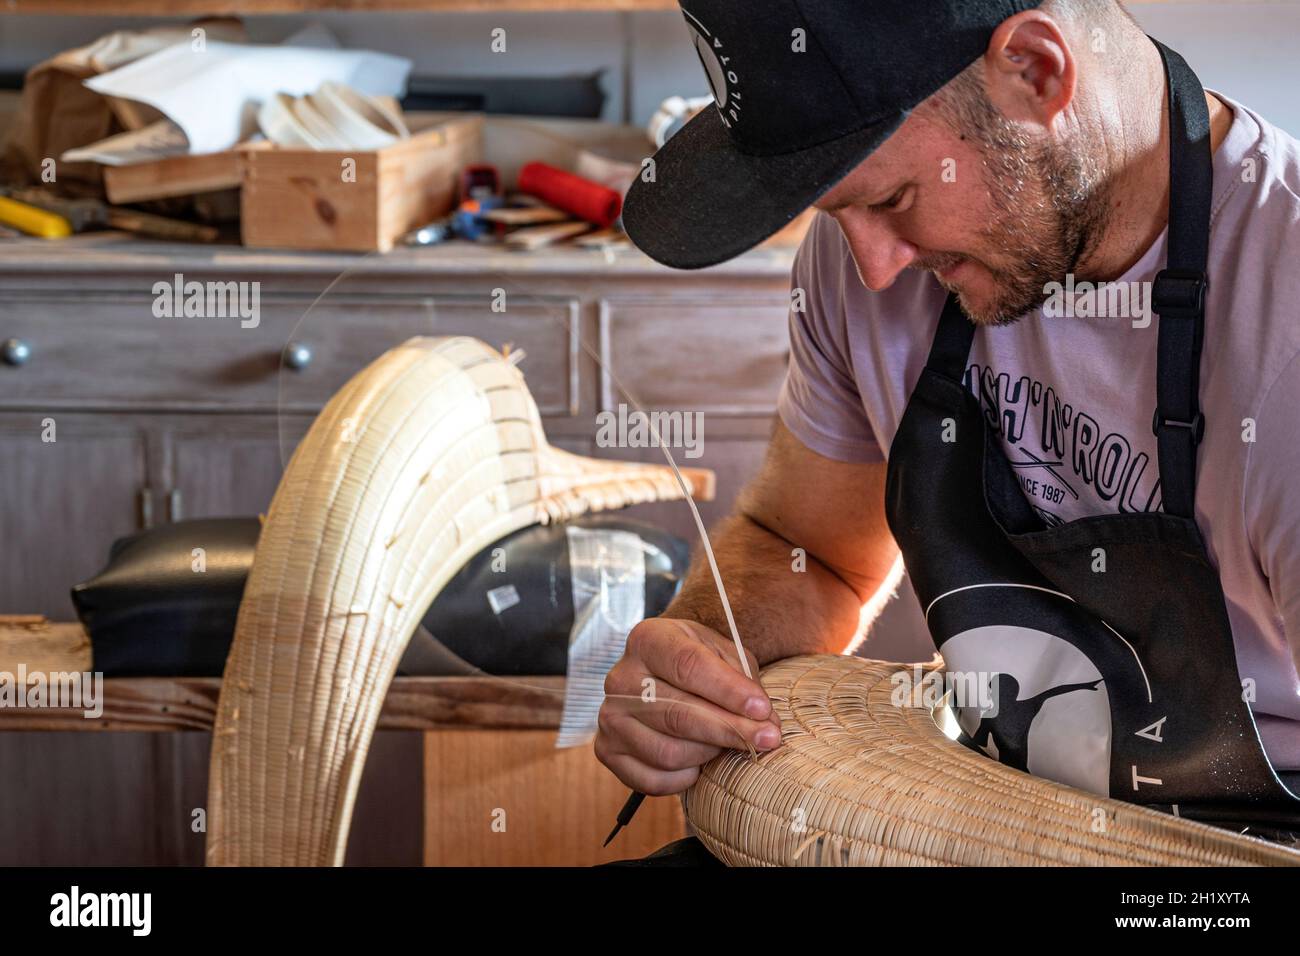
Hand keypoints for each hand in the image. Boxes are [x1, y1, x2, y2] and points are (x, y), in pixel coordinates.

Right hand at [595, 617, 781, 795]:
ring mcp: (610, 716)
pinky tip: (700, 763)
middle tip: (768, 739)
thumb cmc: (699, 663)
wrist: (664, 675)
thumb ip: (744, 682)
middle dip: (730, 729)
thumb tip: (764, 723)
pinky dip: (685, 778)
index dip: (728, 691)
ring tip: (727, 745)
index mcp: (647, 639)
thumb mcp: (724, 654)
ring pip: (668, 752)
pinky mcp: (607, 750)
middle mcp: (620, 677)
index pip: (689, 666)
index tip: (762, 709)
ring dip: (709, 754)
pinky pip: (653, 779)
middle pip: (678, 713)